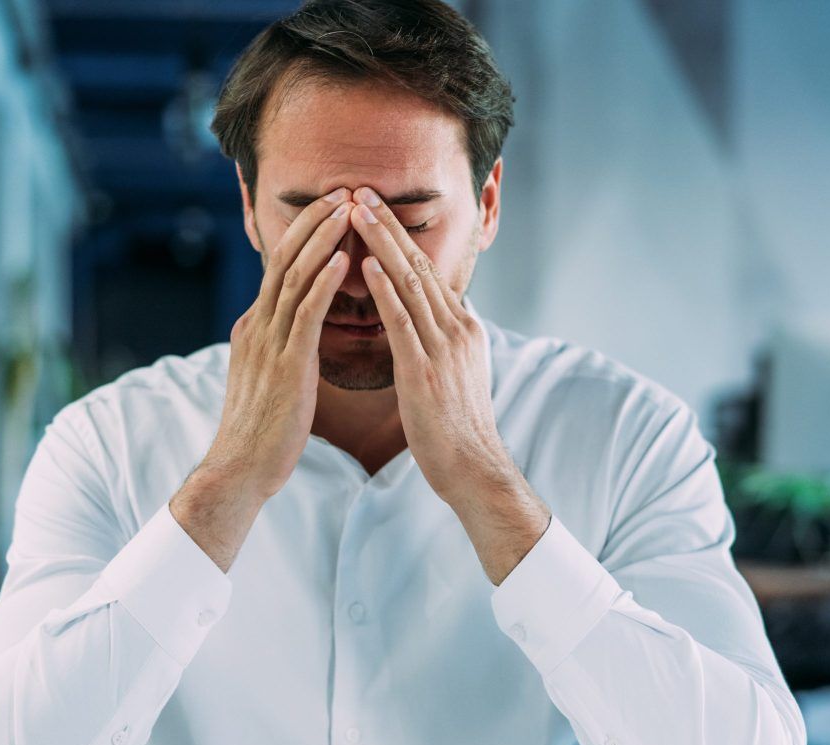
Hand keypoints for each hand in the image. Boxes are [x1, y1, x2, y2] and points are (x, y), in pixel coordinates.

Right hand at [171, 188, 352, 570]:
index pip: (281, 268)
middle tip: (343, 191)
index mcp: (255, 327)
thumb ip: (282, 348)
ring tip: (349, 209)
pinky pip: (306, 314)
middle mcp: (257, 326)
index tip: (332, 207)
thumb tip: (299, 331)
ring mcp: (268, 343)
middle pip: (285, 258)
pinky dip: (325, 282)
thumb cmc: (263, 431)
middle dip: (314, 222)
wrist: (240, 469)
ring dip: (323, 240)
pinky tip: (345, 260)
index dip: (306, 234)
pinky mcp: (285, 365)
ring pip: (295, 277)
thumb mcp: (271, 378)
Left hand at [349, 187, 549, 582]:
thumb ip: (441, 343)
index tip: (374, 209)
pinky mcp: (426, 369)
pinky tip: (366, 262)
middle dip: (387, 225)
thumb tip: (430, 323)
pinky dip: (385, 287)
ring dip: (381, 242)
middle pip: (418, 265)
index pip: (426, 273)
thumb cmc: (456, 430)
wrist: (473, 468)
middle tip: (359, 191)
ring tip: (356, 210)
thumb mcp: (454, 375)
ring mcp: (443, 347)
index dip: (399, 238)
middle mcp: (456, 328)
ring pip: (409, 282)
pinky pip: (402, 320)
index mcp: (462, 327)